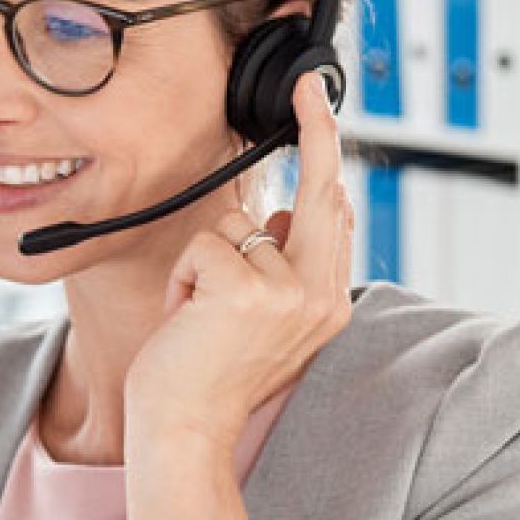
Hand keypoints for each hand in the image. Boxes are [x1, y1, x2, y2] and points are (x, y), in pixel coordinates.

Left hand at [124, 72, 354, 458]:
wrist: (185, 432)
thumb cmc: (210, 379)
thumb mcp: (261, 323)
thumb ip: (280, 272)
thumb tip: (275, 218)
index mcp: (329, 303)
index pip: (335, 215)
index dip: (327, 157)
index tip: (319, 106)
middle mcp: (320, 296)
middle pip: (321, 193)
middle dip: (317, 132)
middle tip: (310, 86)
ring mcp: (289, 293)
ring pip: (240, 225)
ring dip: (206, 261)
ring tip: (201, 313)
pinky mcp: (248, 291)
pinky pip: (206, 245)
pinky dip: (184, 276)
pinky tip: (187, 318)